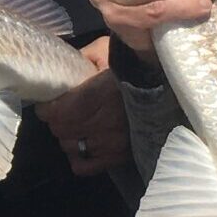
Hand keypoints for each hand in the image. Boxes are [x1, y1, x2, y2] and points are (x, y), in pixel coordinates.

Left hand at [34, 37, 129, 175]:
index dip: (47, 107)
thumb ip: (81, 58)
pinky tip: (85, 144)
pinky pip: (83, 167)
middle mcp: (99, 123)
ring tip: (78, 125)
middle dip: (57, 119)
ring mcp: (108, 144)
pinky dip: (78, 157)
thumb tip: (62, 67)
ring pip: (69, 147)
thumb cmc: (136, 66)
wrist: (169, 88)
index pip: (54, 112)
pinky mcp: (117, 157)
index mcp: (94, 95)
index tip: (50, 101)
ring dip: (69, 136)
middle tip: (64, 110)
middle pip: (59, 130)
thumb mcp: (107, 49)